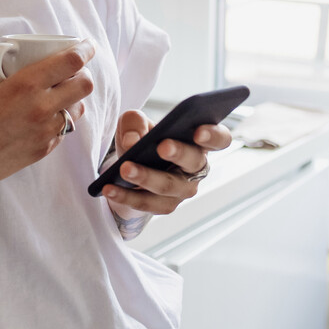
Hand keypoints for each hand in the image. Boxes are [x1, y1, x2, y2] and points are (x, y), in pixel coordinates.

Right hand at [0, 40, 95, 195]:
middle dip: (83, 73)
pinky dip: (60, 119)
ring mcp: (44, 132)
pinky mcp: (42, 150)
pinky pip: (63, 130)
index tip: (87, 45)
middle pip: (84, 85)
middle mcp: (41, 108)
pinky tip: (43, 116)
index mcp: (25, 85)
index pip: (70, 62)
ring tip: (57, 93)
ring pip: (78, 110)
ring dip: (72, 98)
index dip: (85, 49)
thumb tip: (8, 54)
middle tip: (71, 70)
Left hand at [103, 110, 231, 217]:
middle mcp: (197, 168)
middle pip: (194, 162)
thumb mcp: (135, 123)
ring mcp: (182, 190)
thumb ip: (135, 122)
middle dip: (178, 153)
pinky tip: (109, 188)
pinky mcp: (164, 206)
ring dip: (146, 177)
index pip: (220, 139)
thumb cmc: (142, 138)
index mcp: (199, 142)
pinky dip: (126, 195)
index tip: (198, 131)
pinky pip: (146, 203)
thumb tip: (134, 140)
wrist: (130, 165)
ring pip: (168, 186)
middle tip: (162, 146)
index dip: (213, 135)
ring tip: (125, 169)